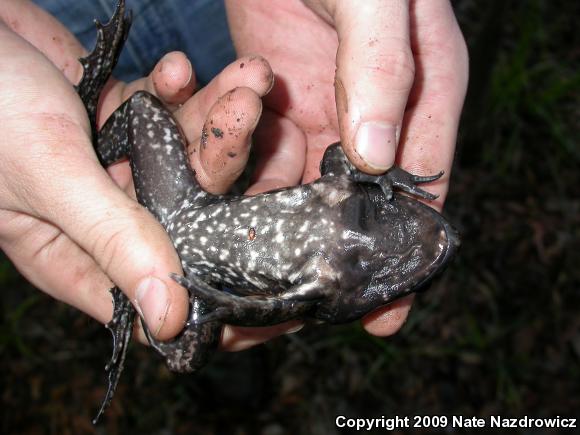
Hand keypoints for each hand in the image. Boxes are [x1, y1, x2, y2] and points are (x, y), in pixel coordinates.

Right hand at [0, 0, 289, 348]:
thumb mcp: (49, 175)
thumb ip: (113, 240)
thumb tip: (170, 321)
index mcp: (77, 255)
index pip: (159, 297)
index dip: (217, 299)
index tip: (276, 275)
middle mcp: (104, 217)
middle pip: (192, 211)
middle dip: (227, 161)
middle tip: (258, 113)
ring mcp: (116, 166)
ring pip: (188, 155)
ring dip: (217, 114)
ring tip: (247, 78)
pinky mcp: (120, 121)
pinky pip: (167, 112)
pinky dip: (176, 88)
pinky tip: (175, 67)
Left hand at [225, 0, 467, 334]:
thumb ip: (380, 70)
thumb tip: (374, 158)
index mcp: (418, 93)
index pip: (419, 189)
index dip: (399, 256)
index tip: (380, 316)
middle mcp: (372, 112)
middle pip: (356, 206)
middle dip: (329, 261)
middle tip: (299, 314)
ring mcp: (321, 108)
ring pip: (302, 190)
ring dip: (276, 234)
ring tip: (248, 284)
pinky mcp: (273, 98)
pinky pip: (259, 155)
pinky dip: (243, 187)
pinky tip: (221, 224)